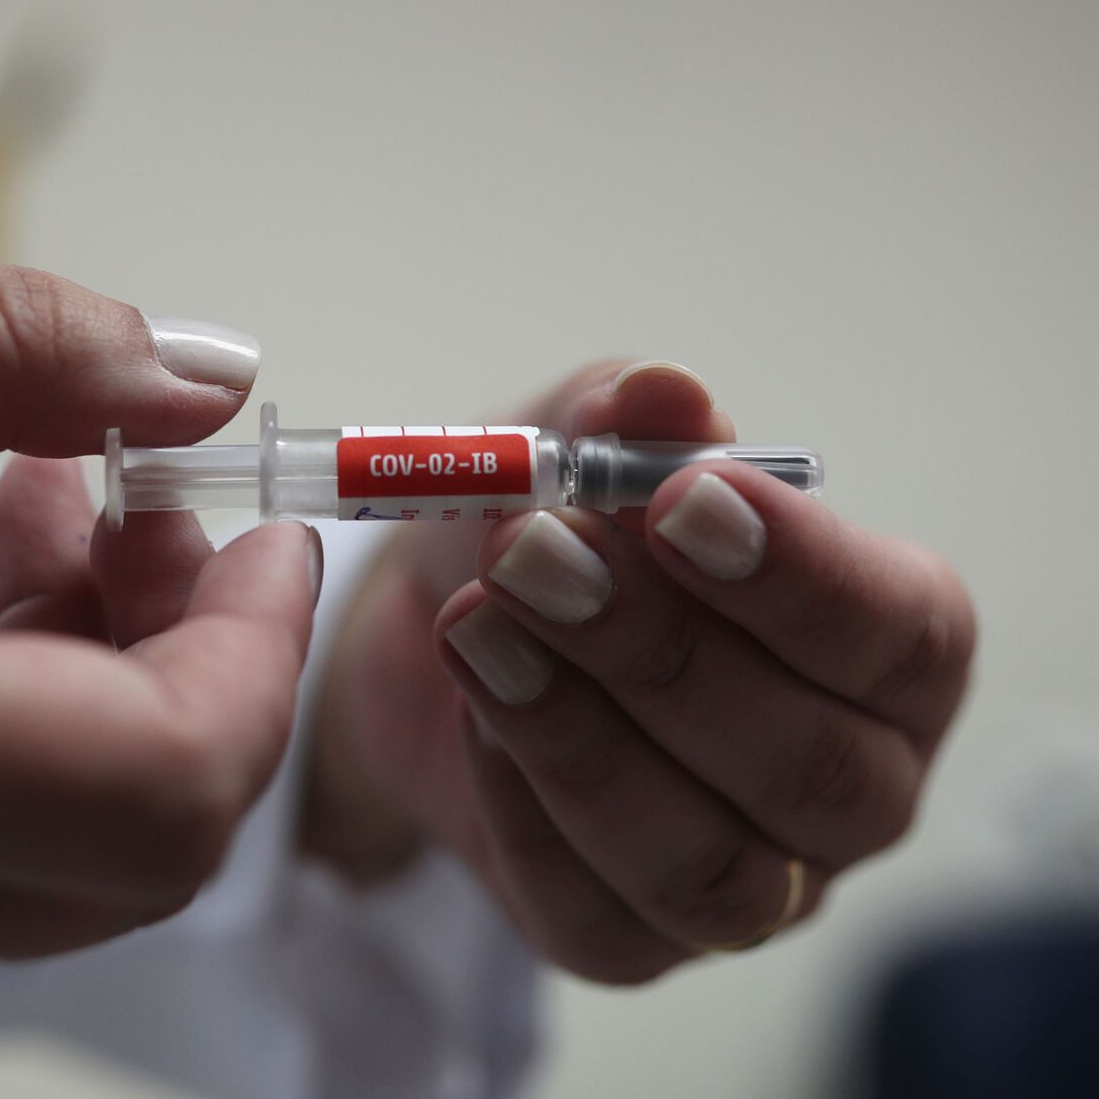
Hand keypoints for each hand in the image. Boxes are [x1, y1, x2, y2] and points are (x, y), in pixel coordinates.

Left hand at [309, 362, 974, 981]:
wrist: (432, 623)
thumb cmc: (552, 528)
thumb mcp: (571, 446)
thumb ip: (621, 421)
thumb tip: (663, 392)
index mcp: (883, 652)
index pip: (900, 638)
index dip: (799, 576)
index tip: (679, 499)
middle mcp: (846, 784)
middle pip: (809, 767)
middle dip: (659, 654)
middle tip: (533, 552)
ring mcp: (748, 883)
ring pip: (705, 862)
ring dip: (577, 736)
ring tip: (475, 623)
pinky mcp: (624, 942)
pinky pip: (592, 912)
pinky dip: (520, 806)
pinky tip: (467, 712)